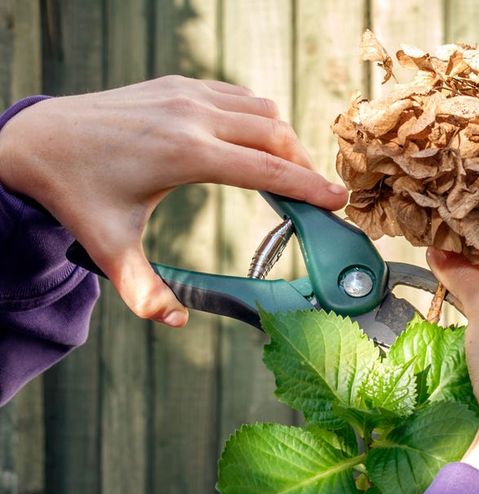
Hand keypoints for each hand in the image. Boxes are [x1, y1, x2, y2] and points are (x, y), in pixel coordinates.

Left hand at [0, 76, 347, 326]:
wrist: (38, 139)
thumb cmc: (75, 193)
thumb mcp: (109, 248)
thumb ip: (144, 290)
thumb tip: (175, 321)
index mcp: (186, 153)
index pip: (267, 170)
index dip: (310, 187)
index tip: (338, 200)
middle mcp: (192, 116)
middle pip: (275, 136)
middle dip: (304, 166)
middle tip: (317, 198)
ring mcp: (186, 94)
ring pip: (262, 111)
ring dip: (284, 142)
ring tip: (291, 175)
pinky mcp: (178, 85)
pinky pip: (238, 97)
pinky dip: (259, 121)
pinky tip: (256, 146)